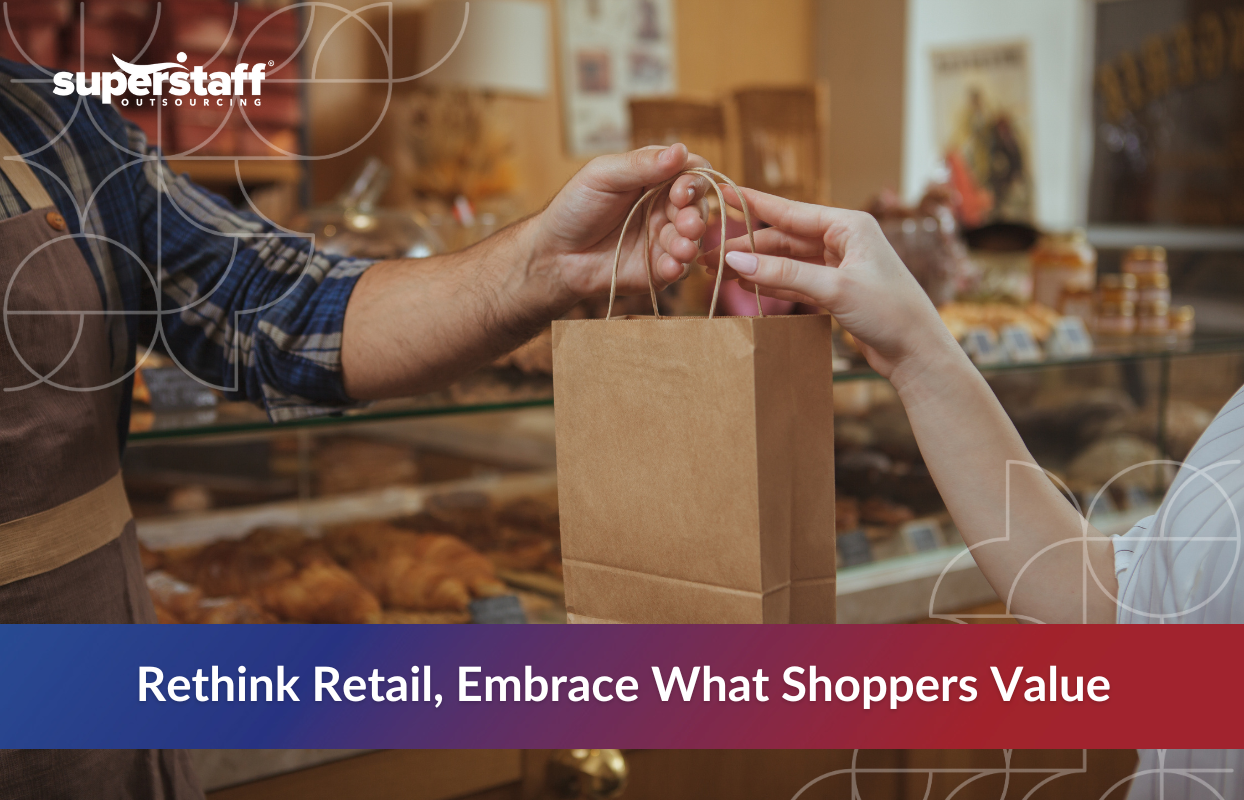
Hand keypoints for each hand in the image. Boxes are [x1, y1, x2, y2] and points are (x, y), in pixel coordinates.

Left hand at [531, 144, 711, 306]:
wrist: (554, 254)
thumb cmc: (575, 208)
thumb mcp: (603, 176)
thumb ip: (641, 165)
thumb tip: (680, 150)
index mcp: (655, 178)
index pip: (691, 173)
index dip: (694, 181)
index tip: (681, 192)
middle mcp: (665, 207)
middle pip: (698, 207)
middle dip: (695, 216)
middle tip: (687, 225)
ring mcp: (663, 238)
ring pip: (692, 239)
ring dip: (690, 243)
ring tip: (681, 249)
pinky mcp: (658, 269)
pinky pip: (678, 268)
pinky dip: (678, 267)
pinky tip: (670, 267)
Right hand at [700, 187, 960, 384]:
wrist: (918, 353)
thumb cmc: (890, 312)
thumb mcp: (834, 288)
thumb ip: (783, 273)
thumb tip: (736, 260)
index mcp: (849, 225)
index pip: (791, 211)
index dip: (754, 204)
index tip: (723, 192)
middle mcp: (844, 240)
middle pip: (784, 238)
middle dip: (747, 245)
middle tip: (708, 253)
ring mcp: (839, 266)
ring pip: (787, 261)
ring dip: (755, 266)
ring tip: (718, 271)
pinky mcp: (836, 291)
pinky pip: (796, 281)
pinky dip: (772, 282)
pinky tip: (746, 284)